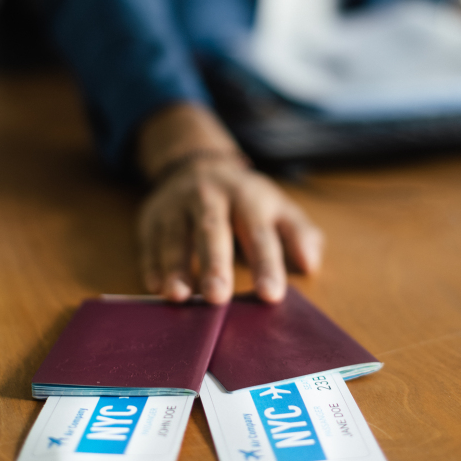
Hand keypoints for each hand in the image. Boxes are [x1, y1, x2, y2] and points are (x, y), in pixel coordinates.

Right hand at [138, 155, 322, 304]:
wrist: (197, 164)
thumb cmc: (246, 200)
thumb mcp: (278, 208)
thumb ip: (298, 234)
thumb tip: (310, 262)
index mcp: (248, 198)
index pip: (259, 233)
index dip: (266, 264)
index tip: (271, 295)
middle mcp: (210, 198)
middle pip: (212, 229)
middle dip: (214, 263)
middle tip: (217, 297)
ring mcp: (178, 206)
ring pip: (175, 235)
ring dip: (175, 266)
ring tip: (178, 296)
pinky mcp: (152, 218)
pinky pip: (150, 241)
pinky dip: (151, 264)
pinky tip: (155, 287)